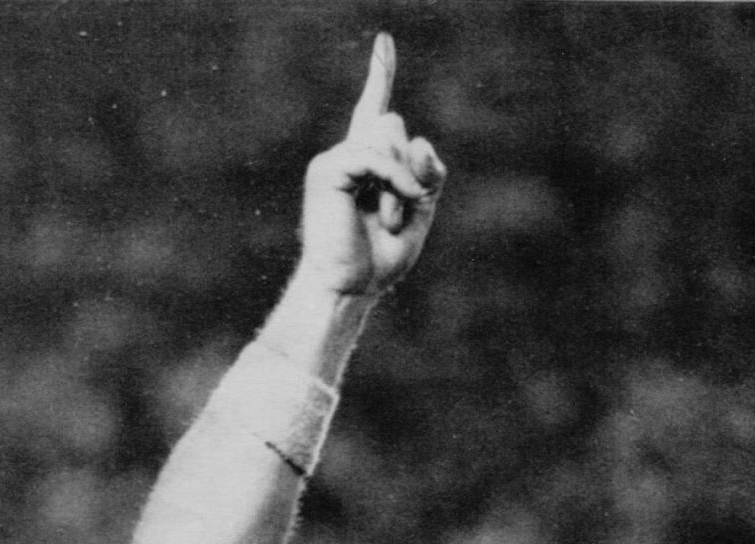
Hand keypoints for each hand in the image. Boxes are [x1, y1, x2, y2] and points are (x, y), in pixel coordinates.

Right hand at [298, 33, 445, 296]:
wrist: (347, 290)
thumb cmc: (378, 261)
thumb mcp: (418, 211)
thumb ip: (427, 174)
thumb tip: (419, 144)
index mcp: (368, 166)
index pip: (375, 113)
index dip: (380, 76)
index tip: (385, 42)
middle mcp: (349, 156)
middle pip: (393, 125)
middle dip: (410, 170)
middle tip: (397, 218)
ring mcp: (335, 161)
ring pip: (387, 135)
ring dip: (402, 183)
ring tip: (389, 222)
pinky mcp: (327, 170)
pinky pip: (372, 155)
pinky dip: (393, 179)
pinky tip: (398, 204)